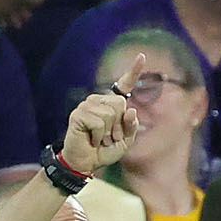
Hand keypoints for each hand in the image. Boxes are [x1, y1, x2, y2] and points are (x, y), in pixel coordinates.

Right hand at [60, 51, 143, 176]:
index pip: (123, 85)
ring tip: (100, 140)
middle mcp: (98, 100)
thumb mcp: (125, 140)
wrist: (85, 164)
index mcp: (110, 104)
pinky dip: (98, 136)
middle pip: (120, 103)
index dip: (133, 71)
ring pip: (110, 114)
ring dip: (108, 133)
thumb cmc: (104, 151)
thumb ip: (131, 126)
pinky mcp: (78, 115)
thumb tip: (131, 110)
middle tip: (109, 138)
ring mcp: (86, 106)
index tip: (142, 56)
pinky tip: (92, 141)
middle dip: (119, 125)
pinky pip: (98, 122)